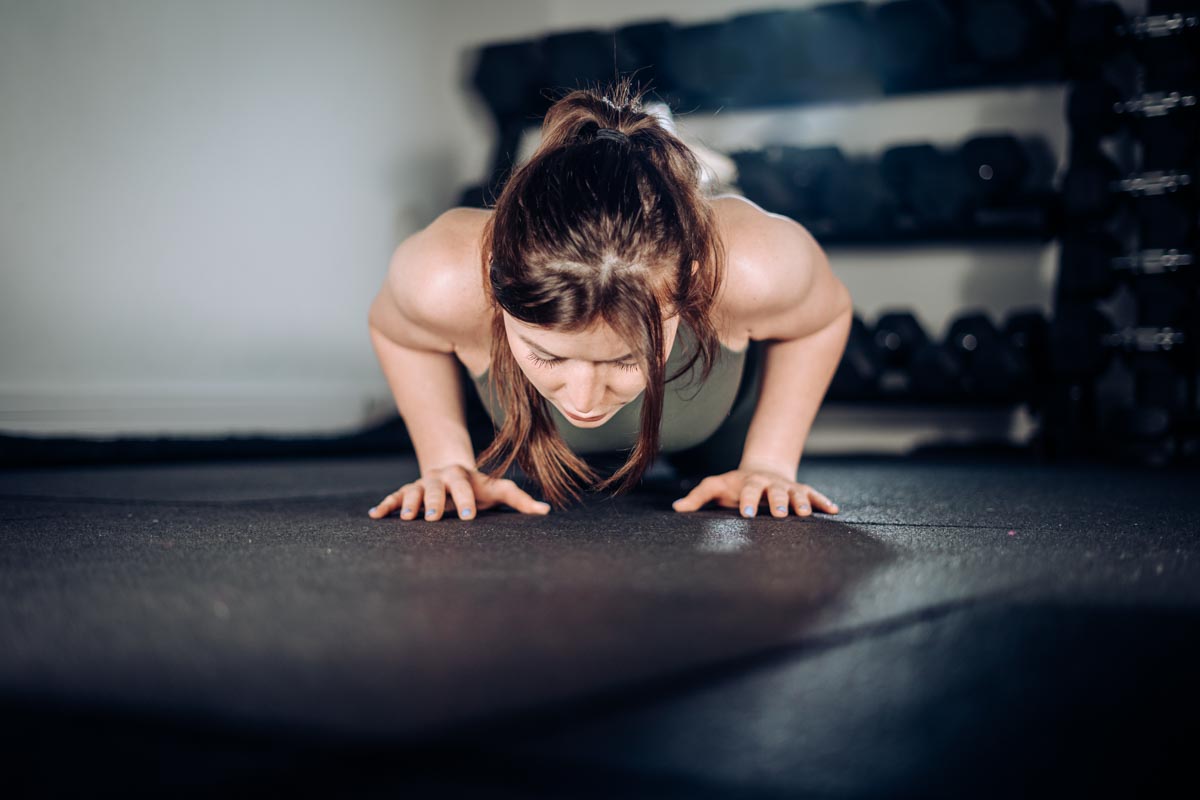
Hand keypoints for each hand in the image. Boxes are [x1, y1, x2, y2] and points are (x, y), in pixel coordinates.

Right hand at [367, 463, 550, 520]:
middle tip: (434, 518)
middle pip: (435, 488)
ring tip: (406, 518)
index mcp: (461, 477)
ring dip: (407, 504)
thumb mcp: (497, 490)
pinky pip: (393, 498)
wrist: (450, 469)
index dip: (466, 500)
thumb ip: (519, 500)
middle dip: (434, 502)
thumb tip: (546, 511)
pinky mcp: (407, 493)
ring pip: (412, 492)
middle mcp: (439, 479)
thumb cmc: (478, 487)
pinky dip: (384, 506)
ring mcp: (421, 485)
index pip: (465, 487)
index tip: (469, 516)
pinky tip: (374, 516)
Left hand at [671, 466, 838, 517]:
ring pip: (796, 493)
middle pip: (774, 491)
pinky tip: (834, 511)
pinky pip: (814, 496)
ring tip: (806, 514)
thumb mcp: (715, 487)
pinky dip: (824, 502)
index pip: (747, 491)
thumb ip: (697, 497)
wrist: (762, 471)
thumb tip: (676, 508)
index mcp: (749, 483)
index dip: (747, 501)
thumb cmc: (734, 485)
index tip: (746, 514)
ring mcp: (787, 487)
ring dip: (802, 503)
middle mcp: (770, 484)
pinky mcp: (802, 492)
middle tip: (780, 514)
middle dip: (777, 502)